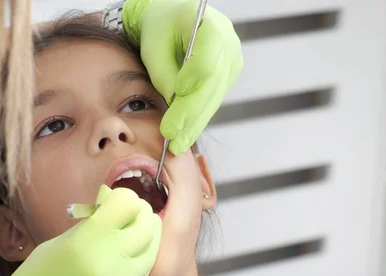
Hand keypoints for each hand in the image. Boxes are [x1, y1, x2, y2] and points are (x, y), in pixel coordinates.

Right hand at [0, 186, 161, 275]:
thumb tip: (109, 208)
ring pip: (151, 254)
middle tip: (130, 215)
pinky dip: (135, 268)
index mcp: (86, 242)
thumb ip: (87, 228)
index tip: (114, 203)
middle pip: (148, 226)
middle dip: (141, 215)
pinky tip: (122, 265)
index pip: (128, 204)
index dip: (123, 198)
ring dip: (144, 240)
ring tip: (131, 236)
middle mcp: (110, 264)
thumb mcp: (52, 247)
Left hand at [123, 0, 242, 154]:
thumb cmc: (160, 27)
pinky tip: (184, 135)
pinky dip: (197, 119)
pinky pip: (212, 101)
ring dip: (194, 124)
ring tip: (177, 144)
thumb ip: (163, 74)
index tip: (176, 95)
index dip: (193, 80)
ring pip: (213, 99)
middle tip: (172, 136)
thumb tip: (174, 104)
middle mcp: (229, 45)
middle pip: (211, 86)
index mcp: (211, 27)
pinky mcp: (227, 78)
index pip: (207, 60)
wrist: (173, 20)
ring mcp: (232, 63)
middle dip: (190, 114)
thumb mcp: (153, 45)